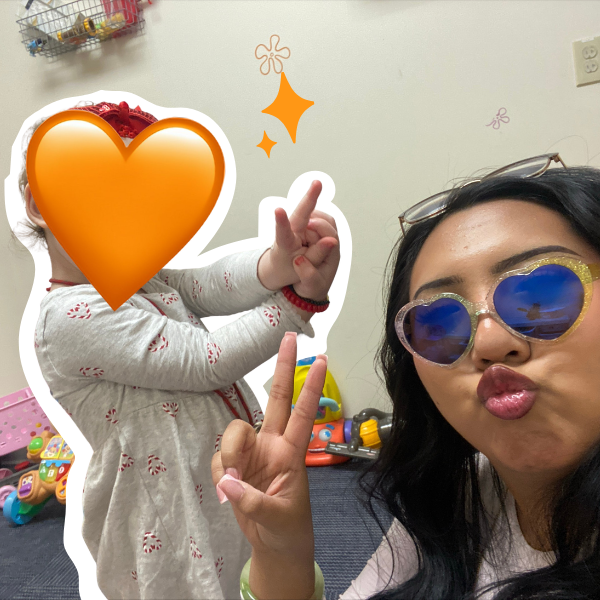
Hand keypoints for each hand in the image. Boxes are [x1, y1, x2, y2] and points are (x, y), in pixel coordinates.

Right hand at [212, 333, 324, 598]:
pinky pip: (217, 460)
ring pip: (234, 432)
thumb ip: (254, 500)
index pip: (303, 414)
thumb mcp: (279, 517)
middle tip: (289, 337)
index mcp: (292, 452)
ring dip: (229, 453)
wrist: (275, 548)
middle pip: (275, 399)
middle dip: (282, 368)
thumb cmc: (288, 528)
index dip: (311, 388)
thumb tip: (229, 481)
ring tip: (232, 484)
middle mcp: (272, 444)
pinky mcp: (233, 467)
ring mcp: (251, 454)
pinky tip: (228, 491)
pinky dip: (219, 474)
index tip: (322, 360)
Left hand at [258, 181, 338, 295]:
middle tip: (317, 184)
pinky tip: (320, 234)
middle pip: (302, 213)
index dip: (282, 221)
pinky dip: (324, 224)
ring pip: (318, 218)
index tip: (278, 210)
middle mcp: (290, 230)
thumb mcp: (305, 269)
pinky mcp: (302, 220)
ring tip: (317, 244)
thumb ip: (319, 254)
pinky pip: (320, 217)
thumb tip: (332, 240)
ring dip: (323, 228)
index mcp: (285, 245)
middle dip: (310, 197)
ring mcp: (295, 223)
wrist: (280, 266)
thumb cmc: (289, 268)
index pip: (283, 233)